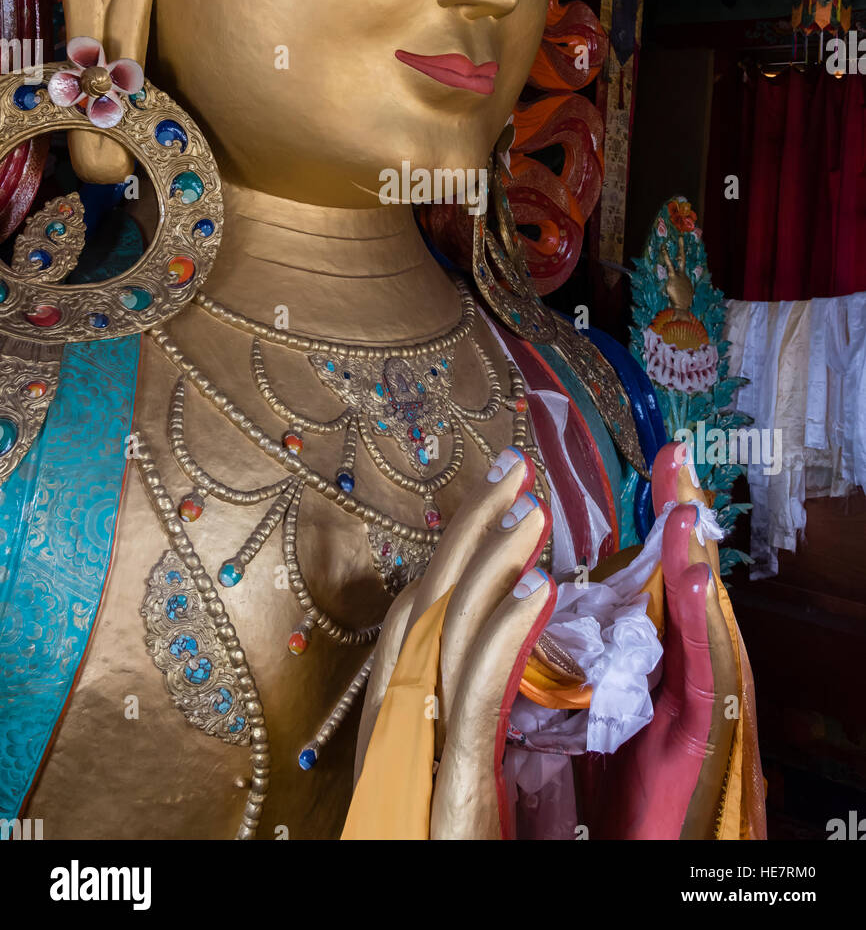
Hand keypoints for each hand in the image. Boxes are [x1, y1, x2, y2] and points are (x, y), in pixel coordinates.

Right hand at [353, 447, 555, 839]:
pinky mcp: (446, 787)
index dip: (457, 546)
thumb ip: (471, 712)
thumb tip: (507, 647)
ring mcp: (412, 752)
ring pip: (445, 632)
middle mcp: (393, 722)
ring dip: (491, 561)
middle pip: (427, 601)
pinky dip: (504, 634)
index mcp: (398, 714)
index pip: (423, 610)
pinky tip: (539, 589)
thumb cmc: (440, 849)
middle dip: (468, 528)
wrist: (425, 894)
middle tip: (512, 466)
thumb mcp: (458, 772)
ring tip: (532, 509)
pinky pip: (475, 695)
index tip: (496, 497)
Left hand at [587, 443, 738, 838]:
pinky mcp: (691, 737)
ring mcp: (684, 704)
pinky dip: (695, 623)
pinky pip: (697, 674)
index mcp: (635, 663)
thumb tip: (530, 606)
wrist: (627, 847)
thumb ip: (564, 663)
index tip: (653, 462)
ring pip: (689, 617)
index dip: (648, 523)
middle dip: (676, 519)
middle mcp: (665, 675)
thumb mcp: (574, 717)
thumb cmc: (602, 795)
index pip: (641, 581)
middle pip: (672, 585)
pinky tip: (689, 579)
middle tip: (675, 457)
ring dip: (688, 557)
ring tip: (685, 505)